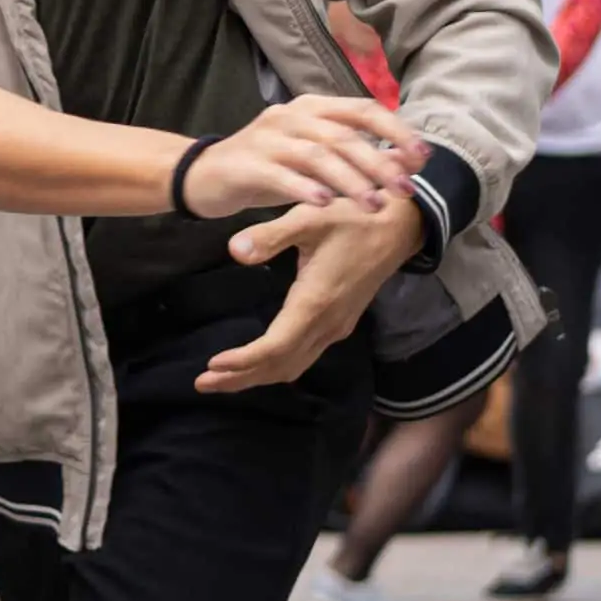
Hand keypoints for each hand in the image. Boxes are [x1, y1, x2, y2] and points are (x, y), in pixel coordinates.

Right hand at [181, 96, 429, 218]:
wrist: (206, 175)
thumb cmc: (269, 166)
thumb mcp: (312, 156)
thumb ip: (352, 154)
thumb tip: (407, 163)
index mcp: (312, 107)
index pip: (362, 110)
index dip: (395, 131)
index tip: (421, 156)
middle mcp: (291, 116)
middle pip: (344, 135)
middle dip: (380, 163)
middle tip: (405, 190)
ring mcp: (267, 138)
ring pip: (318, 155)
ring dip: (351, 180)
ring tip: (374, 205)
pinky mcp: (247, 163)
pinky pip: (281, 175)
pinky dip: (305, 189)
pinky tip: (326, 204)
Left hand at [194, 196, 425, 395]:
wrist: (398, 227)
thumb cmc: (352, 218)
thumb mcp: (309, 217)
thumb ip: (270, 235)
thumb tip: (233, 251)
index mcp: (315, 302)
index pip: (274, 347)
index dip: (242, 362)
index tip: (211, 367)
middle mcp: (326, 324)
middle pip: (280, 365)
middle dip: (241, 378)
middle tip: (203, 383)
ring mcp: (336, 327)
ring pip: (293, 366)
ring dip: (258, 375)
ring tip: (222, 378)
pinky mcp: (340, 324)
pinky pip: (304, 356)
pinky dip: (277, 365)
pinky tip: (259, 362)